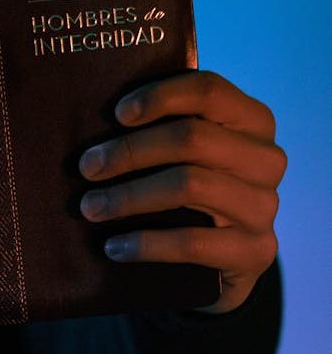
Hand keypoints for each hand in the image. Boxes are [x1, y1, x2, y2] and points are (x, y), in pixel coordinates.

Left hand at [77, 70, 286, 313]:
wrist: (221, 262)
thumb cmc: (191, 192)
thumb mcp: (185, 156)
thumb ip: (162, 129)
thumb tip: (98, 120)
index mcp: (252, 122)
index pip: (210, 91)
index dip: (161, 96)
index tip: (117, 114)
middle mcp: (267, 160)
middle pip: (192, 138)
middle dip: (129, 151)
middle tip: (86, 167)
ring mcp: (265, 207)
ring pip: (189, 185)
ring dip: (129, 197)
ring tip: (91, 207)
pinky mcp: (256, 251)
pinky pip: (193, 242)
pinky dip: (145, 243)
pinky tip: (114, 247)